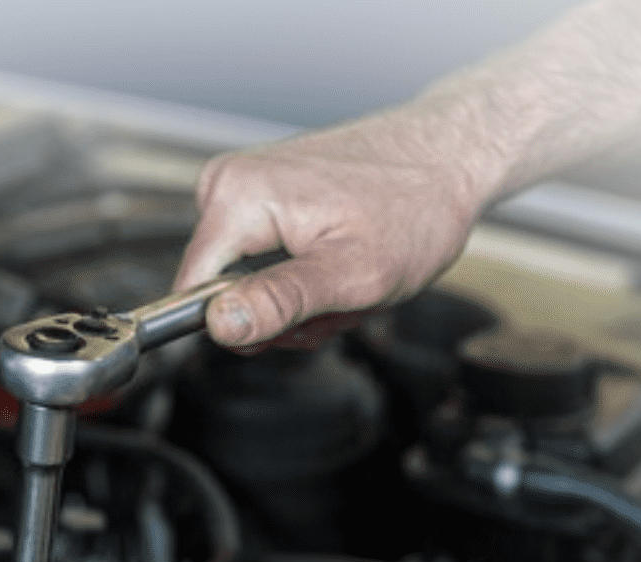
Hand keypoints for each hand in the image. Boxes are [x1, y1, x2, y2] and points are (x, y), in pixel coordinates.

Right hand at [174, 104, 497, 350]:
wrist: (448, 156)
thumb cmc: (415, 204)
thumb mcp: (353, 273)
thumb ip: (281, 302)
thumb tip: (220, 326)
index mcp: (238, 197)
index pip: (193, 291)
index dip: (242, 326)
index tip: (295, 323)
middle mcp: (230, 185)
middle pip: (225, 292)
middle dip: (286, 315)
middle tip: (341, 300)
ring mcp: (247, 188)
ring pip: (250, 284)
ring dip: (303, 301)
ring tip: (349, 278)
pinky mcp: (265, 196)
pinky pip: (266, 263)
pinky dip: (307, 278)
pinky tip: (341, 265)